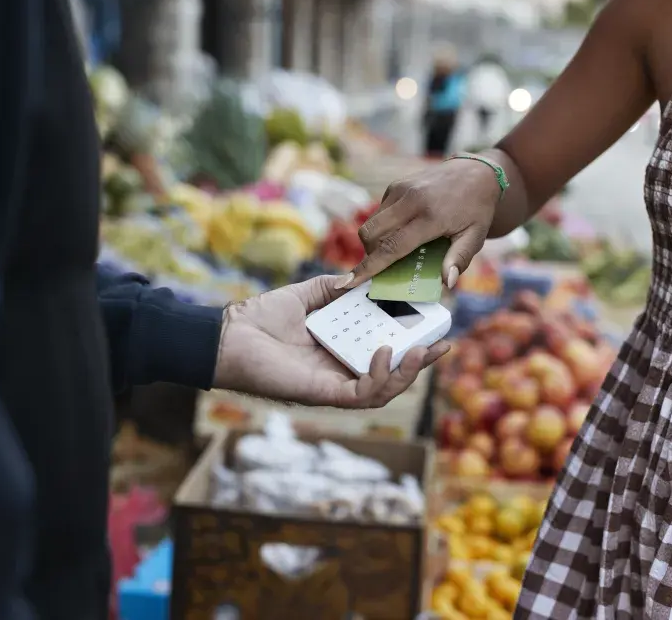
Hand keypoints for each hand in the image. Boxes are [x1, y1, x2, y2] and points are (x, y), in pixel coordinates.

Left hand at [213, 275, 449, 407]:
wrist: (228, 335)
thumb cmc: (259, 317)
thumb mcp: (306, 294)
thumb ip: (334, 287)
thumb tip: (361, 276)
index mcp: (340, 348)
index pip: (385, 350)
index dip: (412, 342)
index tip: (434, 325)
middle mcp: (341, 369)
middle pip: (391, 374)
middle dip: (421, 362)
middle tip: (444, 344)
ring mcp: (333, 384)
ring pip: (383, 390)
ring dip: (407, 373)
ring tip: (422, 352)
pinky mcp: (323, 393)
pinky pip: (361, 394)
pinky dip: (379, 376)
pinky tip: (387, 353)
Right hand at [347, 157, 500, 288]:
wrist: (475, 172)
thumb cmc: (477, 209)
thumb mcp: (476, 236)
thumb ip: (459, 259)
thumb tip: (447, 282)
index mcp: (430, 216)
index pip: (392, 246)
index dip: (369, 267)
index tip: (349, 282)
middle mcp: (411, 200)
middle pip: (370, 234)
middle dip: (370, 256)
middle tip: (385, 267)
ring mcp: (400, 189)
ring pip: (371, 223)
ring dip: (376, 242)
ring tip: (396, 250)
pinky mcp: (396, 185)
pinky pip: (379, 213)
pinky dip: (383, 228)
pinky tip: (403, 231)